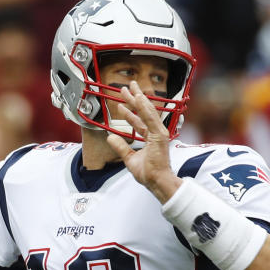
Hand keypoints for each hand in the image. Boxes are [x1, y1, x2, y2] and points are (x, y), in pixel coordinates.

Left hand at [105, 81, 180, 202]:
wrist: (156, 181)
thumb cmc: (148, 174)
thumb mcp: (129, 159)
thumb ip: (121, 147)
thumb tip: (110, 137)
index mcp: (151, 138)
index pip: (139, 120)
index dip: (130, 111)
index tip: (122, 103)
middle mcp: (155, 133)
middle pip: (143, 112)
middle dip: (135, 98)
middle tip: (127, 87)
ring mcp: (159, 133)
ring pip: (147, 111)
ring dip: (139, 98)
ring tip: (131, 87)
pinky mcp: (159, 135)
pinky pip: (150, 118)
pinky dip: (144, 107)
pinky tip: (139, 97)